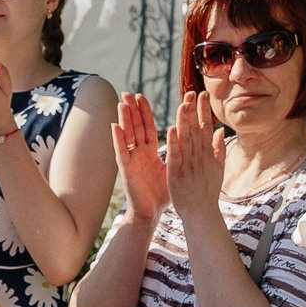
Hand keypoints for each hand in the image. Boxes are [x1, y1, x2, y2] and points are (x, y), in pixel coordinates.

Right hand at [108, 91, 169, 221]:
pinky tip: (114, 126)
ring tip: (121, 103)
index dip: (144, 112)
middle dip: (132, 110)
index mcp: (149, 153)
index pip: (147, 128)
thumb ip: (179, 152)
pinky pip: (121, 152)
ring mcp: (131, 160)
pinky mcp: (126, 170)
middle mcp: (138, 154)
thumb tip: (191, 141)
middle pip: (135, 127)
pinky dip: (117, 139)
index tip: (142, 96)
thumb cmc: (162, 193)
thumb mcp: (173, 168)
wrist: (151, 213)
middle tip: (128, 93)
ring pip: (127, 136)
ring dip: (124, 119)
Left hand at [164, 86, 227, 206]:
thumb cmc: (207, 192)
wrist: (202, 214)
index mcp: (206, 154)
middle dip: (194, 110)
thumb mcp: (217, 169)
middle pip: (196, 130)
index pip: (205, 127)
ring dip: (184, 122)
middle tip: (192, 92)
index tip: (202, 95)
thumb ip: (218, 149)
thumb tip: (219, 130)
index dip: (203, 111)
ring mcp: (188, 165)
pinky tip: (171, 129)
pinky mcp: (177, 175)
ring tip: (183, 104)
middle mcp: (199, 157)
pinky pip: (175, 156)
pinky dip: (173, 143)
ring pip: (186, 140)